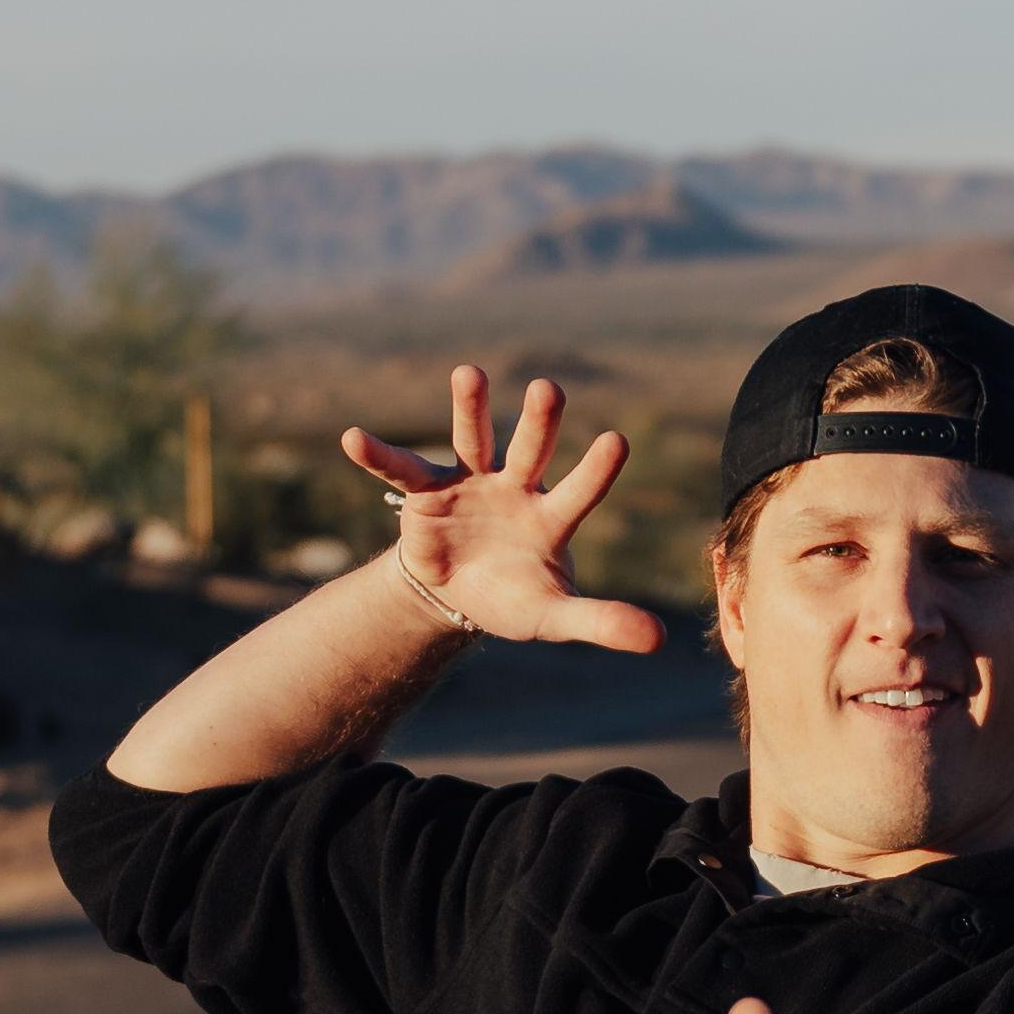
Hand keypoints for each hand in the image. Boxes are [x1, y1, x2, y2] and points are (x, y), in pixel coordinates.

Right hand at [336, 363, 664, 654]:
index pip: (580, 491)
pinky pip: (403, 469)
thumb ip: (601, 621)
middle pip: (529, 450)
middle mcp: (515, 489)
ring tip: (469, 373)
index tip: (617, 440)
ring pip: (473, 439)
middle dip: (538, 421)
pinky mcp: (427, 490)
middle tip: (549, 389)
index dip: (596, 470)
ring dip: (471, 408)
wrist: (461, 595)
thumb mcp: (555, 616)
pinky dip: (380, 455)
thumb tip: (660, 641)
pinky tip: (354, 439)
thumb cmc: (517, 598)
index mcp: (551, 517)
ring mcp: (470, 483)